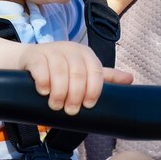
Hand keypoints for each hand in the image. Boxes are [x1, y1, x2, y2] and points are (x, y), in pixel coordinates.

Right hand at [18, 42, 132, 114]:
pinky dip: (43, 82)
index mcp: (86, 53)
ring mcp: (52, 50)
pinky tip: (43, 92)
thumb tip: (130, 79)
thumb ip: (105, 77)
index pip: (96, 71)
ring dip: (59, 92)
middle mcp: (71, 49)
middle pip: (78, 73)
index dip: (94, 90)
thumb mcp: (84, 71)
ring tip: (56, 106)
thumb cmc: (61, 69)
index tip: (88, 105)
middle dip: (75, 95)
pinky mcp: (34, 54)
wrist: (30, 60)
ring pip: (60, 71)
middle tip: (70, 110)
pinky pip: (41, 68)